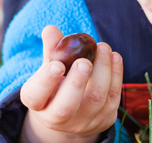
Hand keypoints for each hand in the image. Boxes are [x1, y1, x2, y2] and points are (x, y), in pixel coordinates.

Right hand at [19, 25, 122, 142]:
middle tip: (84, 61)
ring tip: (103, 47)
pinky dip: (115, 74)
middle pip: (66, 107)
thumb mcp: (50, 69)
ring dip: (102, 71)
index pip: (36, 96)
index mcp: (38, 104)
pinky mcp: (104, 119)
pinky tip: (114, 56)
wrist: (74, 115)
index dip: (46, 81)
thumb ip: (51, 50)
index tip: (57, 64)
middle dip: (77, 82)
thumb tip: (51, 29)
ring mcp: (83, 122)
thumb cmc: (58, 84)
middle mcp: (58, 119)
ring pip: (95, 100)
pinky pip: (112, 97)